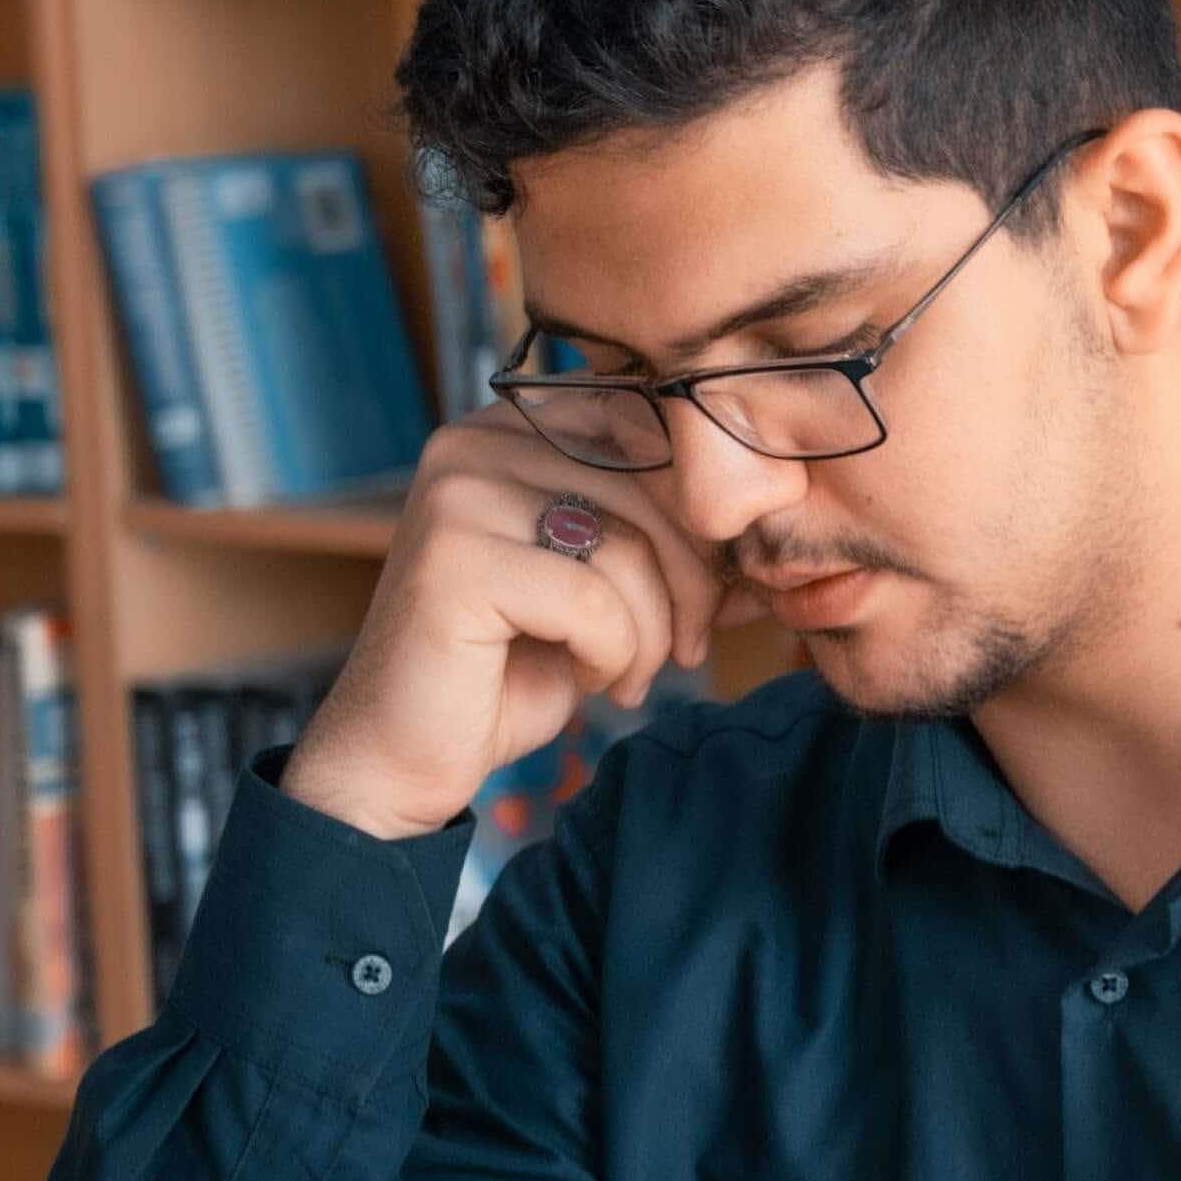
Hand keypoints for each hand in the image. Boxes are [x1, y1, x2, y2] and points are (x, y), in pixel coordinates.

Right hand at [280, 420, 731, 840]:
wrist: (403, 754)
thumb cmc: (513, 666)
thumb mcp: (603, 580)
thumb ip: (662, 528)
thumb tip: (777, 503)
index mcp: (513, 426)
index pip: (653, 431)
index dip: (705, 513)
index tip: (721, 589)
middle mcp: (475, 440)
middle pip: (650, 484)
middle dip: (695, 578)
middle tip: (687, 647)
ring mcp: (457, 493)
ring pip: (627, 546)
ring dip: (654, 630)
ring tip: (629, 673)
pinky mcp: (453, 560)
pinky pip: (593, 601)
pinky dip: (614, 654)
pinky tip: (590, 680)